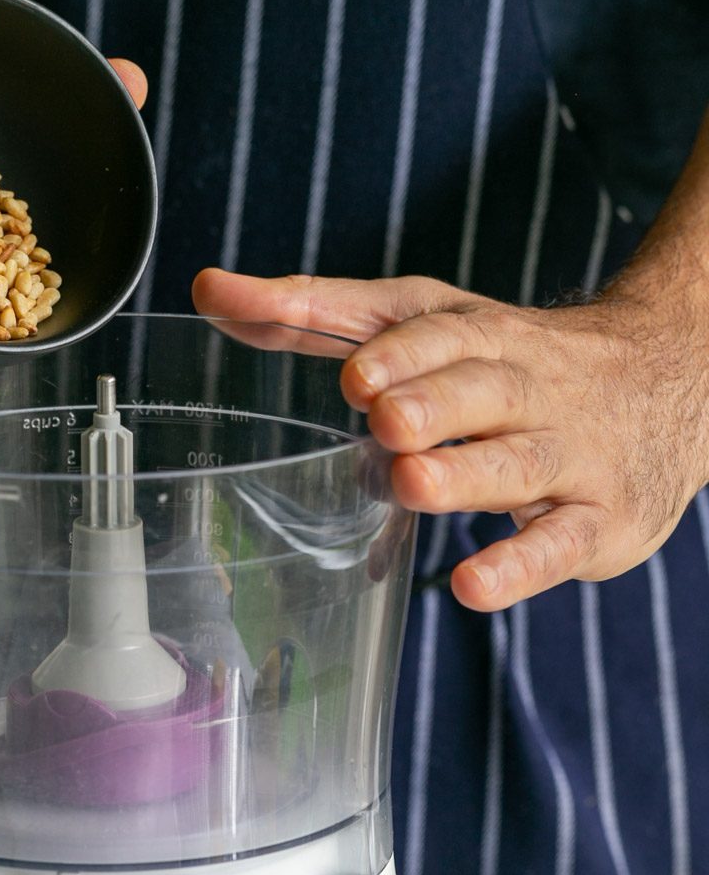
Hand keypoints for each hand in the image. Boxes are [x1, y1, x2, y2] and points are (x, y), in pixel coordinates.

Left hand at [193, 268, 708, 611]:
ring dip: (466, 475)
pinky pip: (560, 544)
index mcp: (480, 335)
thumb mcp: (424, 322)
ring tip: (412, 483)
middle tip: (384, 418)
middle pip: (482, 388)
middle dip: (434, 401)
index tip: (355, 371)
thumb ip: (317, 314)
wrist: (671, 378)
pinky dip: (518, 565)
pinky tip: (471, 584)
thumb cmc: (511, 359)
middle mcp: (527, 386)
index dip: (400, 352)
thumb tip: (211, 290)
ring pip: (519, 461)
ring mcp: (569, 453)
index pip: (440, 332)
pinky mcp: (599, 520)